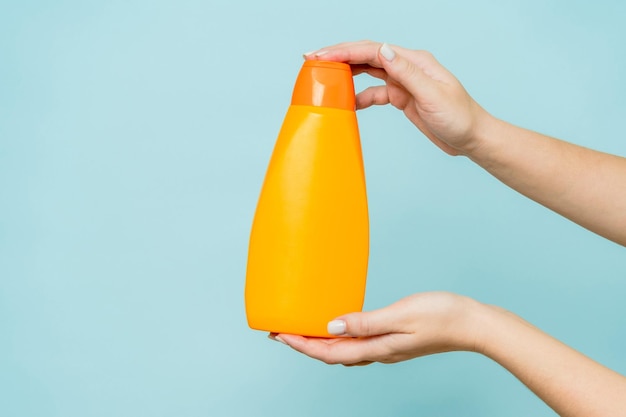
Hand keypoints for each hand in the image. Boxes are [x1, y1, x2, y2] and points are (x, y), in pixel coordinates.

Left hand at [272, 292, 484, 365]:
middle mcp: (378, 352)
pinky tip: (338, 328)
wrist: (473, 324)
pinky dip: (339, 338)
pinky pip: (357, 343)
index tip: (279, 334)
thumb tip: (331, 327)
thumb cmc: (441, 316)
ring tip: (302, 330)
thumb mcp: (400, 315)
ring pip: (344, 350)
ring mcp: (386, 348)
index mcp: (377, 348)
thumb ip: (365, 322)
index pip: (329, 352)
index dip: (302, 345)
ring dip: (320, 342)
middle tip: (281, 331)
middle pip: (332, 354)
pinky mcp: (394, 340)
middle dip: (304, 344)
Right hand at [305, 40, 491, 156]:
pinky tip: (347, 103)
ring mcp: (403, 82)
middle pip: (366, 56)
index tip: (321, 55)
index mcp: (414, 61)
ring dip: (346, 73)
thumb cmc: (459, 117)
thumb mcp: (432, 95)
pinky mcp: (402, 98)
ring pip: (368, 72)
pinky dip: (359, 96)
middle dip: (339, 56)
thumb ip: (405, 72)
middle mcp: (407, 67)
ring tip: (323, 76)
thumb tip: (382, 50)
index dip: (345, 51)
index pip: (373, 50)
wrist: (471, 138)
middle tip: (312, 59)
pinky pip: (375, 92)